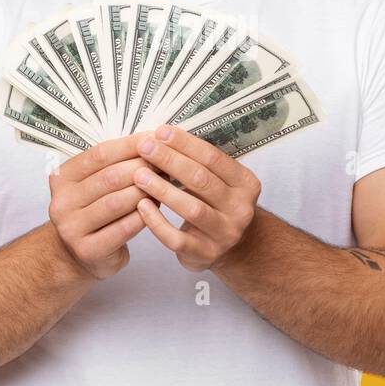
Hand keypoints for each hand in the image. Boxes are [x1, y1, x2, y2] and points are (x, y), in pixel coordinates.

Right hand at [48, 133, 161, 279]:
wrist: (77, 253)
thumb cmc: (94, 210)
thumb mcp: (95, 183)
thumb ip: (116, 163)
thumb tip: (152, 141)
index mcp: (62, 177)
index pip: (100, 154)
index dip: (130, 145)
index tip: (155, 139)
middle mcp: (62, 201)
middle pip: (109, 177)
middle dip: (142, 168)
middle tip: (166, 163)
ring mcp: (71, 227)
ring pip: (117, 203)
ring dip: (145, 192)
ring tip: (165, 185)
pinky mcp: (88, 249)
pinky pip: (123, 229)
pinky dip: (143, 217)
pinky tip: (157, 209)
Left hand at [131, 125, 262, 271]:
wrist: (232, 247)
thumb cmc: (216, 204)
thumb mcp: (218, 181)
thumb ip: (197, 162)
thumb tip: (161, 135)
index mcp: (246, 183)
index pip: (213, 158)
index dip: (185, 144)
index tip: (160, 132)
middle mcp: (241, 209)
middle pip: (202, 180)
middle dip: (170, 161)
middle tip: (145, 147)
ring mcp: (225, 234)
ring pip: (192, 209)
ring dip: (162, 189)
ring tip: (138, 175)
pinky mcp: (205, 254)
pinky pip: (177, 238)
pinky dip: (157, 222)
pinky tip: (141, 206)